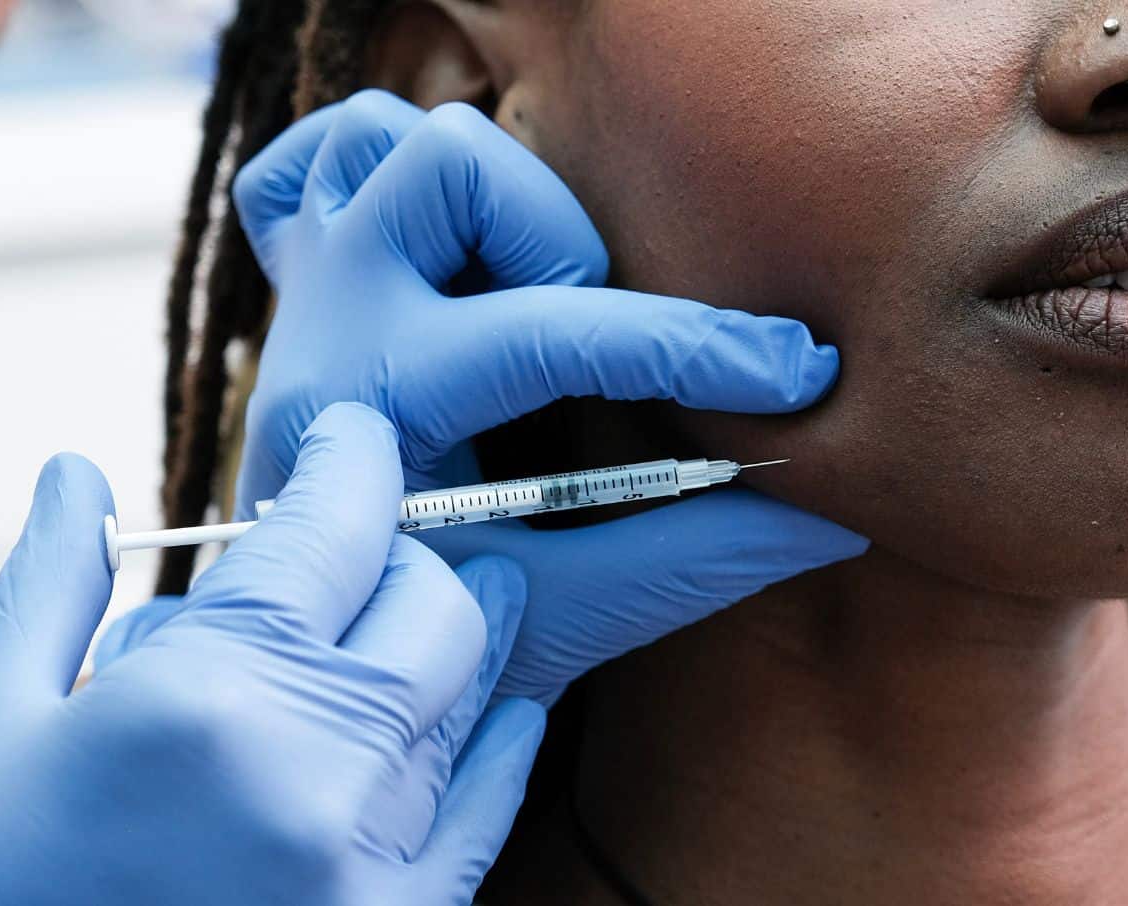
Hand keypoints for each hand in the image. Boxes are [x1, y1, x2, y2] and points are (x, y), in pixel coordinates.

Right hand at [0, 404, 542, 903]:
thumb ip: (50, 589)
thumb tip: (77, 475)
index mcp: (201, 701)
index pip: (336, 527)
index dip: (355, 458)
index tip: (349, 439)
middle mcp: (310, 778)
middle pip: (434, 606)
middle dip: (400, 554)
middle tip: (356, 545)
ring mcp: (363, 872)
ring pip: (468, 704)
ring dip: (447, 644)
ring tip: (427, 604)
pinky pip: (479, 821)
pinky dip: (493, 753)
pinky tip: (496, 715)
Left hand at [211, 89, 867, 703]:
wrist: (320, 642)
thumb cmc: (431, 632)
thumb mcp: (556, 619)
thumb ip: (686, 564)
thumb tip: (834, 524)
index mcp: (370, 415)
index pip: (546, 338)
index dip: (689, 347)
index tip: (796, 373)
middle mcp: (322, 325)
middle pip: (451, 168)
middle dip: (567, 247)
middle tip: (609, 336)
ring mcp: (300, 283)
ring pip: (381, 133)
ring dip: (483, 189)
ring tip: (537, 279)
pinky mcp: (293, 266)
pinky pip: (315, 154)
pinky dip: (385, 170)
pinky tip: (444, 238)